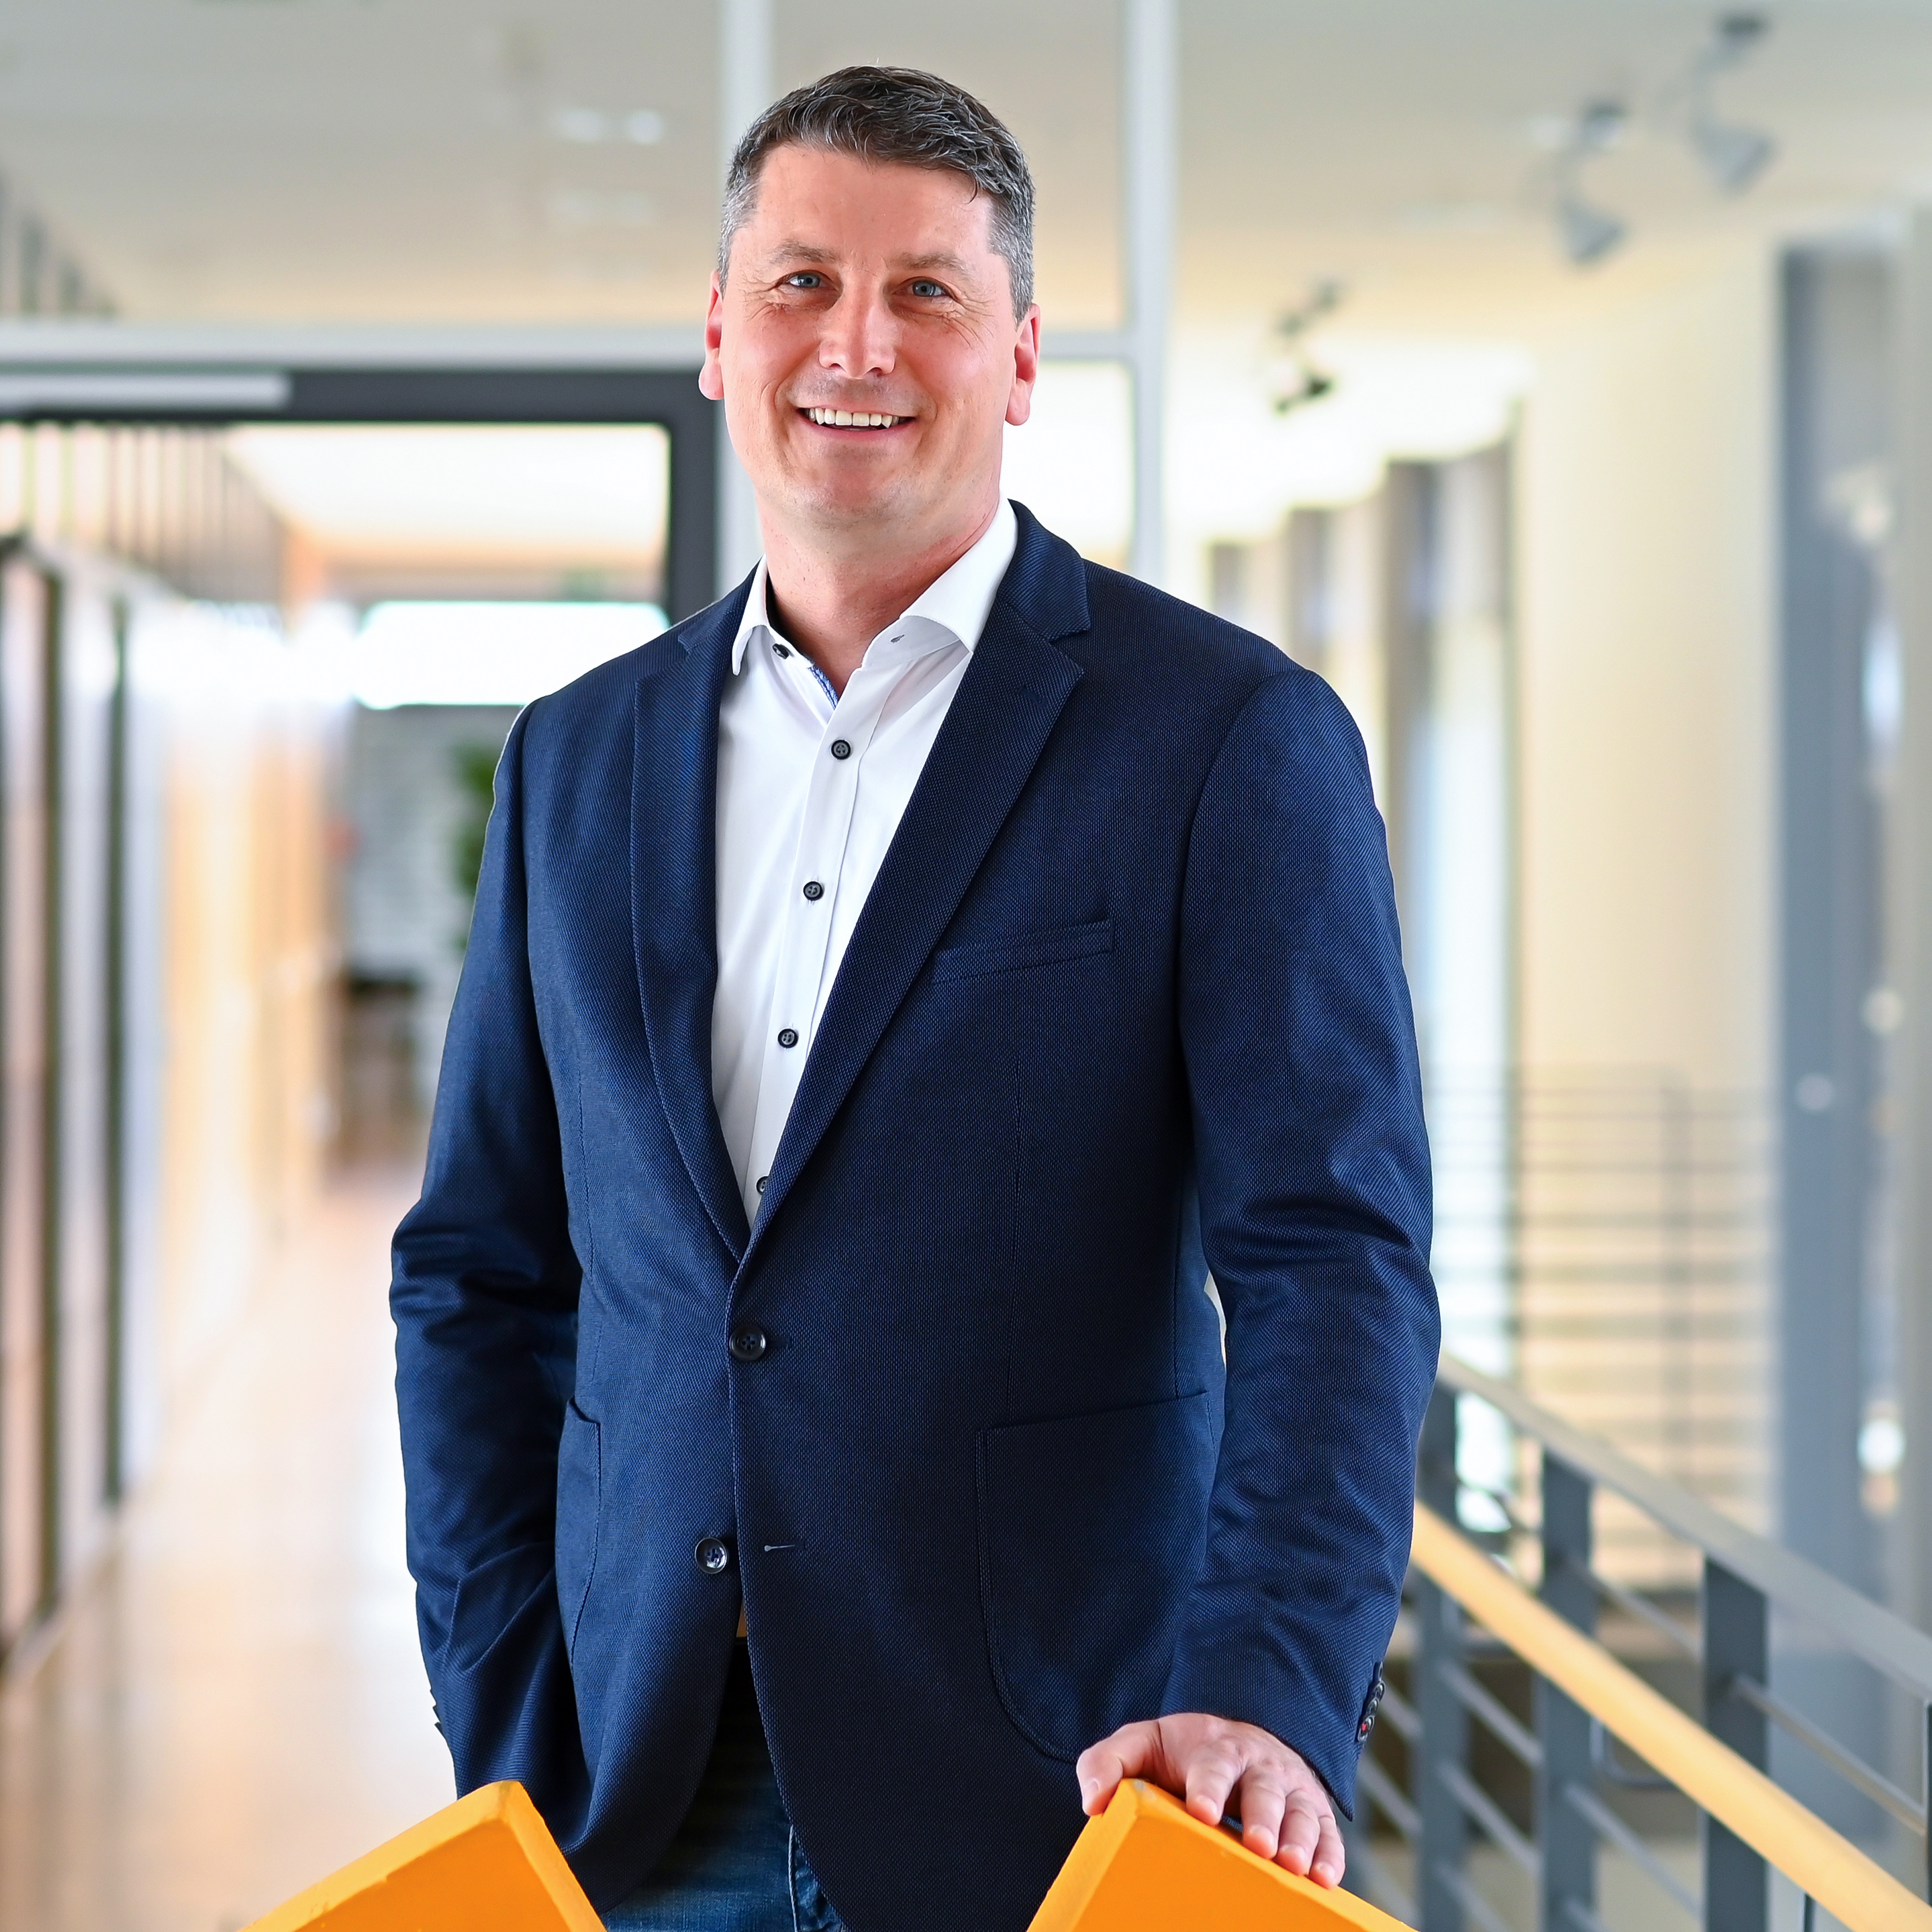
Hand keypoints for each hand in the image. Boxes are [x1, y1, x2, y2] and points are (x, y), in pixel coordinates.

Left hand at [1076, 1713, 1344, 1886]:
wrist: (1237, 1736)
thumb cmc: (1182, 1753)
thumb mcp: (1141, 1744)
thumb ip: (1107, 1763)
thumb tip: (1094, 1802)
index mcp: (1213, 1748)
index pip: (1212, 1764)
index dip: (1209, 1786)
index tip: (1203, 1811)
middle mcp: (1257, 1765)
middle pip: (1264, 1787)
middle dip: (1263, 1816)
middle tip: (1259, 1846)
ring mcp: (1289, 1787)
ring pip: (1300, 1810)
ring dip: (1300, 1838)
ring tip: (1295, 1867)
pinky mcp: (1314, 1810)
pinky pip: (1328, 1831)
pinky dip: (1330, 1853)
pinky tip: (1325, 1879)